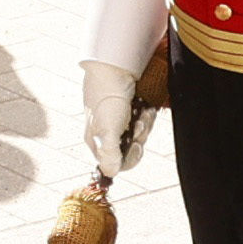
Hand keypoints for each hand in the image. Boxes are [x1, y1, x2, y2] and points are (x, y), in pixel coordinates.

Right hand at [80, 58, 146, 177]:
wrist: (114, 69)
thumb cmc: (107, 100)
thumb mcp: (106, 130)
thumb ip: (109, 154)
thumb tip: (110, 173)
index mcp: (95, 141)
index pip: (114, 163)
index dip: (129, 157)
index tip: (137, 145)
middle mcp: (106, 133)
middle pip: (130, 148)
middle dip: (139, 136)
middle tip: (137, 123)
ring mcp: (118, 121)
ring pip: (139, 135)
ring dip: (144, 124)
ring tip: (141, 111)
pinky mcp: (129, 111)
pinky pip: (143, 121)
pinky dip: (146, 115)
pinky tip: (144, 106)